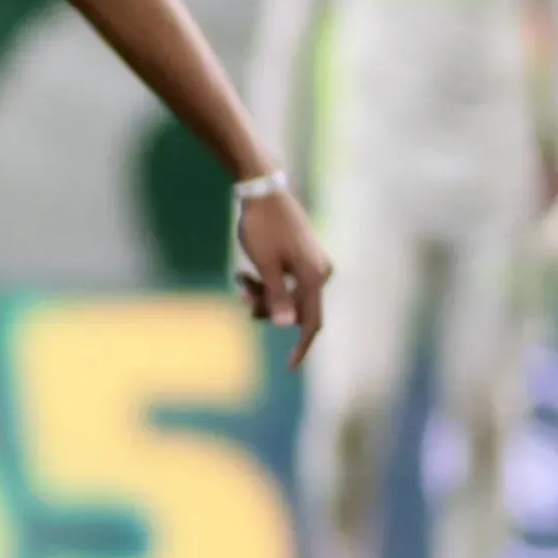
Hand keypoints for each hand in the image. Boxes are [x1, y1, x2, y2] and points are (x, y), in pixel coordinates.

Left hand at [235, 185, 332, 367]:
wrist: (262, 190)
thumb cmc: (262, 227)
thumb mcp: (264, 265)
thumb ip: (275, 297)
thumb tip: (286, 326)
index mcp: (314, 276)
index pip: (312, 322)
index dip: (301, 347)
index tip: (289, 367)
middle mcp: (319, 272)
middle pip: (295, 310)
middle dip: (266, 309)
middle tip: (240, 296)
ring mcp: (312, 264)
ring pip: (286, 296)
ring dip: (262, 295)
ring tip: (238, 278)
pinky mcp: (301, 257)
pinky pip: (285, 282)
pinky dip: (266, 282)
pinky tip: (243, 273)